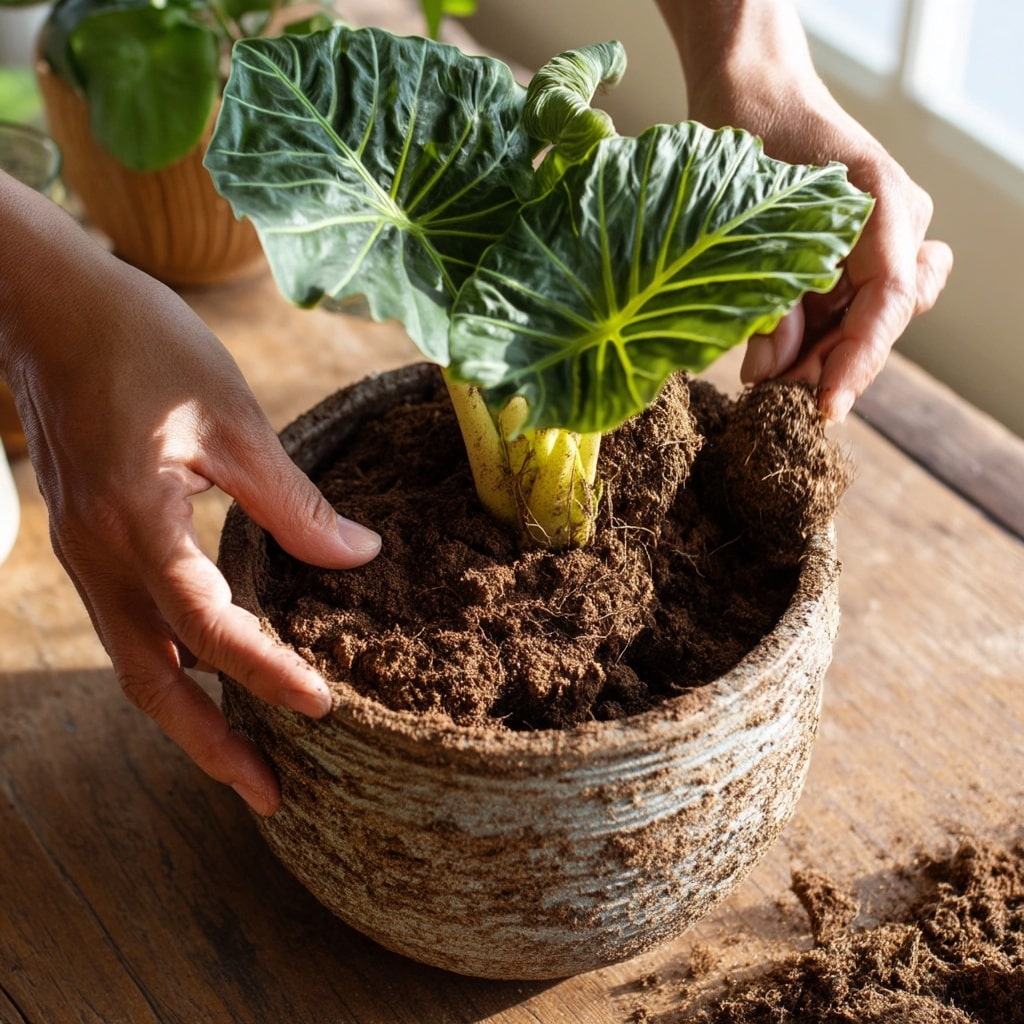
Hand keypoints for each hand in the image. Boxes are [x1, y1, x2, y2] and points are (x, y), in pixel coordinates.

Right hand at [1, 178, 379, 815]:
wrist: (50, 305)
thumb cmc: (143, 345)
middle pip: (152, 681)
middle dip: (209, 746)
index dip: (268, 674)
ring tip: (244, 758)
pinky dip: (171, 666)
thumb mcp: (234, 420)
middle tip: (269, 797)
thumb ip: (295, 501)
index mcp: (137, 526)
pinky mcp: (88, 541)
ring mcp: (84, 554)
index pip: (212, 629)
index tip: (324, 708)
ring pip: (134, 662)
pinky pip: (128, 626)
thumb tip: (360, 557)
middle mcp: (99, 557)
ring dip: (187, 716)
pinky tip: (209, 677)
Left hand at [658, 0, 953, 420]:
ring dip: (823, 354)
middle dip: (831, 363)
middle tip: (774, 394)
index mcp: (882, 202)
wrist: (753, 94)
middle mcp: (898, 223)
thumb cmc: (746, 136)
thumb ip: (764, 295)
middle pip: (884, 319)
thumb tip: (769, 372)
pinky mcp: (861, 253)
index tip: (825, 407)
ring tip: (768, 374)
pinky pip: (851, 309)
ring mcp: (885, 238)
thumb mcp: (742, 219)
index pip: (887, 297)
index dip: (857, 359)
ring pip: (870, 321)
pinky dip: (817, 336)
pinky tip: (775, 350)